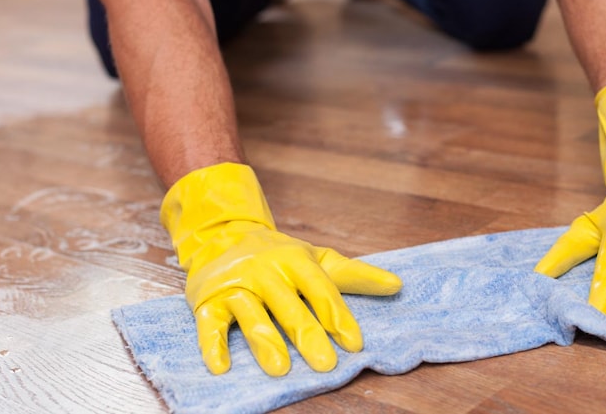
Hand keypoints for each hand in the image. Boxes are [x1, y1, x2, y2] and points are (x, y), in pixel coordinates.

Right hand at [160, 163, 401, 375]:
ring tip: (280, 369)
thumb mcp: (316, 260)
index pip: (320, 290)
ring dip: (265, 341)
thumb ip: (354, 275)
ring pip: (251, 314)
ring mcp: (235, 286)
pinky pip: (210, 325)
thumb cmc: (278, 257)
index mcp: (294, 260)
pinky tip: (220, 367)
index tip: (354, 343)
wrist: (223, 236)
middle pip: (288, 305)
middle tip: (325, 364)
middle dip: (307, 334)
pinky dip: (212, 345)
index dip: (337, 315)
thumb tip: (397, 285)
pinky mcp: (207, 300)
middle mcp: (264, 270)